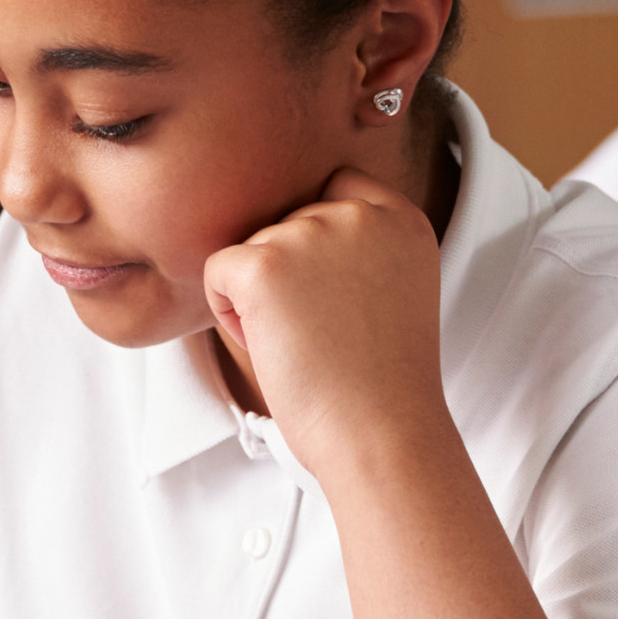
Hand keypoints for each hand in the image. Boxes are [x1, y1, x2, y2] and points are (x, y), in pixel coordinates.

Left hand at [202, 168, 449, 484]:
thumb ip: (359, 249)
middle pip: (287, 223)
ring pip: (252, 250)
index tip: (336, 292)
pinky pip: (216, 271)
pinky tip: (272, 344)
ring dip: (261, 298)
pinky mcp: (262, 264)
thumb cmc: (381, 383)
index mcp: (401, 219)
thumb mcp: (393, 291)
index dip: (319, 240)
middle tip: (326, 333)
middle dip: (289, 275)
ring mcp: (309, 233)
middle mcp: (358, 215)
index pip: (337, 186)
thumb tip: (296, 235)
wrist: (381, 433)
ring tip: (306, 344)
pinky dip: (228, 312)